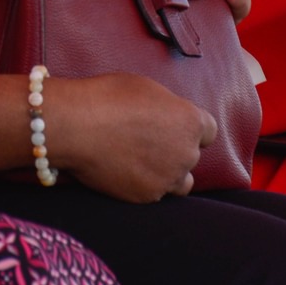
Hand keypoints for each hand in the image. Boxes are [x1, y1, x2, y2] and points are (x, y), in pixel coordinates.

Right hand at [43, 72, 215, 201]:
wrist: (77, 126)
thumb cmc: (108, 97)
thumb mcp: (147, 88)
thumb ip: (168, 108)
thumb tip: (168, 118)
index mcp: (191, 121)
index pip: (208, 131)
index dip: (190, 129)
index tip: (174, 127)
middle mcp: (187, 153)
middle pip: (191, 155)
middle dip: (175, 150)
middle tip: (147, 141)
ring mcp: (168, 178)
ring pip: (179, 181)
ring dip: (167, 173)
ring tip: (141, 161)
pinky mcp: (148, 196)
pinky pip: (155, 193)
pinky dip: (145, 185)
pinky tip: (125, 171)